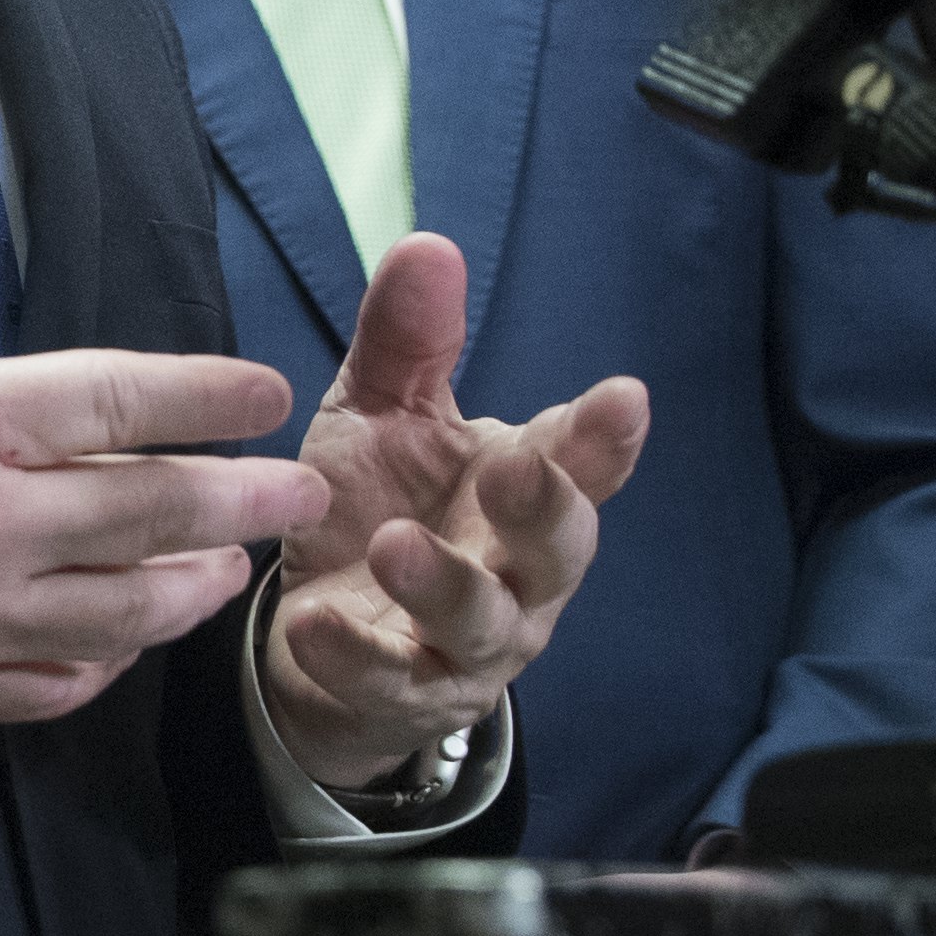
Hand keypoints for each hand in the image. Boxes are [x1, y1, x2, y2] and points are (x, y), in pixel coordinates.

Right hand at [0, 125, 319, 727]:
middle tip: (298, 490)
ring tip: (227, 564)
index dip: (206, 392)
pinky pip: (56, 683)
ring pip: (126, 612)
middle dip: (247, 498)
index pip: (116, 397)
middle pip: (156, 510)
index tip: (261, 391)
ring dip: (194, 585)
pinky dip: (107, 663)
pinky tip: (122, 641)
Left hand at [260, 236, 647, 791]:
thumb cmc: (380, 508)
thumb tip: (429, 244)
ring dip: (444, 584)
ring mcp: (468, 641)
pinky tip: (312, 623)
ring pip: (482, 623)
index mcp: (522, 492)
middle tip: (519, 467)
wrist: (324, 635)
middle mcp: (516, 572)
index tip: (623, 395)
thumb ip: (408, 344)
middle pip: (559, 549)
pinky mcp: (405, 691)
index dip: (605, 436)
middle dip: (547, 508)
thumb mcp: (383, 417)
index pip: (580, 462)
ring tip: (396, 546)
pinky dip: (352, 655)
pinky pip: (388, 680)